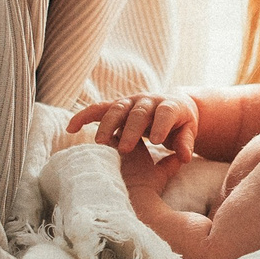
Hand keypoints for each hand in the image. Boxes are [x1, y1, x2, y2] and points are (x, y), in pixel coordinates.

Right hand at [66, 92, 200, 169]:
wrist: (173, 106)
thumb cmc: (181, 123)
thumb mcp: (187, 131)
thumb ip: (185, 142)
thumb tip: (185, 157)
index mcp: (170, 106)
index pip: (166, 113)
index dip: (161, 125)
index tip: (155, 141)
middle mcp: (149, 100)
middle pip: (140, 112)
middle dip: (131, 130)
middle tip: (125, 149)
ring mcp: (131, 101)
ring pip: (117, 109)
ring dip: (107, 124)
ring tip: (100, 143)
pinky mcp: (116, 106)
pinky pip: (98, 109)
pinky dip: (84, 116)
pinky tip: (72, 128)